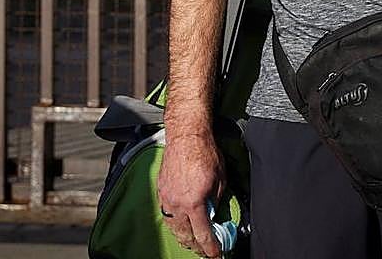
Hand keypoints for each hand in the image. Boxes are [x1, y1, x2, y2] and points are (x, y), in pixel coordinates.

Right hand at [157, 130, 225, 256]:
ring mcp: (166, 198)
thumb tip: (214, 213)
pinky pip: (166, 214)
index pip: (203, 234)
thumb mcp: (220, 180)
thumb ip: (216, 201)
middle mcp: (177, 204)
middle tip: (204, 250)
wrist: (186, 135)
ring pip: (173, 227)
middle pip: (185, 236)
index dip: (211, 248)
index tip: (215, 254)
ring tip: (191, 241)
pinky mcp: (161, 190)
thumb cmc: (205, 153)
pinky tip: (179, 224)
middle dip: (196, 246)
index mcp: (194, 203)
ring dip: (183, 237)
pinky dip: (174, 223)